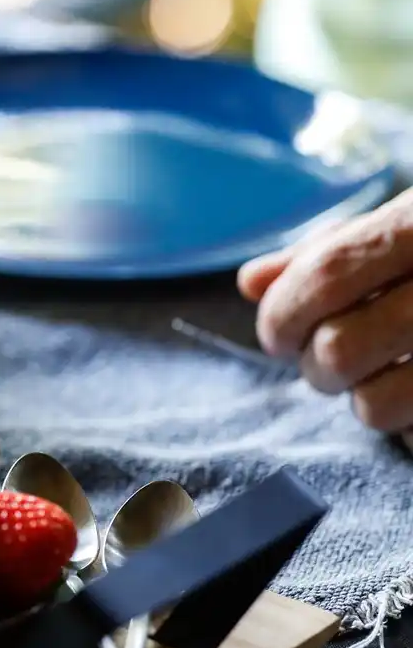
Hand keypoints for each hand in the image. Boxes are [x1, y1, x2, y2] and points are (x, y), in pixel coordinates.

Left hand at [239, 187, 412, 431]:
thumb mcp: (408, 225)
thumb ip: (335, 250)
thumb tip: (250, 282)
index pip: (327, 274)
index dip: (284, 313)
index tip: (278, 335)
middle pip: (338, 349)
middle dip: (314, 363)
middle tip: (328, 356)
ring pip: (375, 405)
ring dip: (363, 397)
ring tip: (386, 371)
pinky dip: (404, 422)